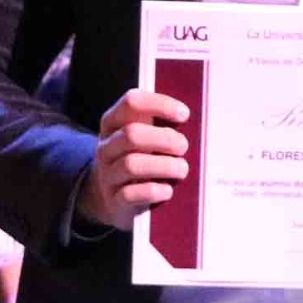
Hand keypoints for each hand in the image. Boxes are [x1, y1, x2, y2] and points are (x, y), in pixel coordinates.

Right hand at [76, 88, 189, 229]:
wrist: (113, 197)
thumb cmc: (139, 158)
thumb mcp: (143, 137)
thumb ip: (160, 124)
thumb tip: (196, 122)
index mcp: (113, 122)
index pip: (132, 102)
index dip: (160, 104)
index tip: (184, 114)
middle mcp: (106, 147)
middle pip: (132, 134)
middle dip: (163, 139)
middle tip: (183, 146)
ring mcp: (107, 174)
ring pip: (131, 164)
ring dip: (163, 166)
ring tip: (182, 169)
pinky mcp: (114, 200)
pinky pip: (131, 194)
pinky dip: (153, 191)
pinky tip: (168, 190)